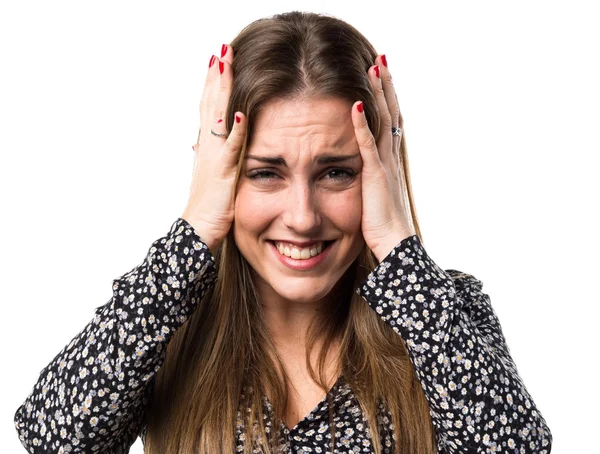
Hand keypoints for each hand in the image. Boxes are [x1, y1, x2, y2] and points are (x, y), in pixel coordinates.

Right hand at [182, 45, 246, 253]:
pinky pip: (230, 149)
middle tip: (222, 51)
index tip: (218, 64)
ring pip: (218, 119)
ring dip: (222, 92)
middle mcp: (207, 149)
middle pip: (211, 106)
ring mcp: (214, 160)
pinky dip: (237, 131)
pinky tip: (243, 113)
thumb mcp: (209, 179)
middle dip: (217, 79)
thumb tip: (201, 145)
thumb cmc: (206, 210)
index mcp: (207, 150)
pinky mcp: (222, 175)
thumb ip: (209, 159)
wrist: (196, 233)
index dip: (213, 87)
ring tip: (225, 66)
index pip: (210, 111)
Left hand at [351, 55, 416, 261]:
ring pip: (383, 122)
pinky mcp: (374, 177)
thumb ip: (373, 182)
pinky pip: (366, 146)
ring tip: (375, 68)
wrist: (395, 247)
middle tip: (382, 61)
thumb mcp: (377, 198)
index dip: (387, 100)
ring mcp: (384, 166)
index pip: (389, 124)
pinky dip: (360, 126)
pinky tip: (354, 106)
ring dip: (378, 94)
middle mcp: (390, 159)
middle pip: (390, 114)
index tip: (382, 79)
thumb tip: (369, 178)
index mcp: (389, 163)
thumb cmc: (384, 228)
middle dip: (386, 87)